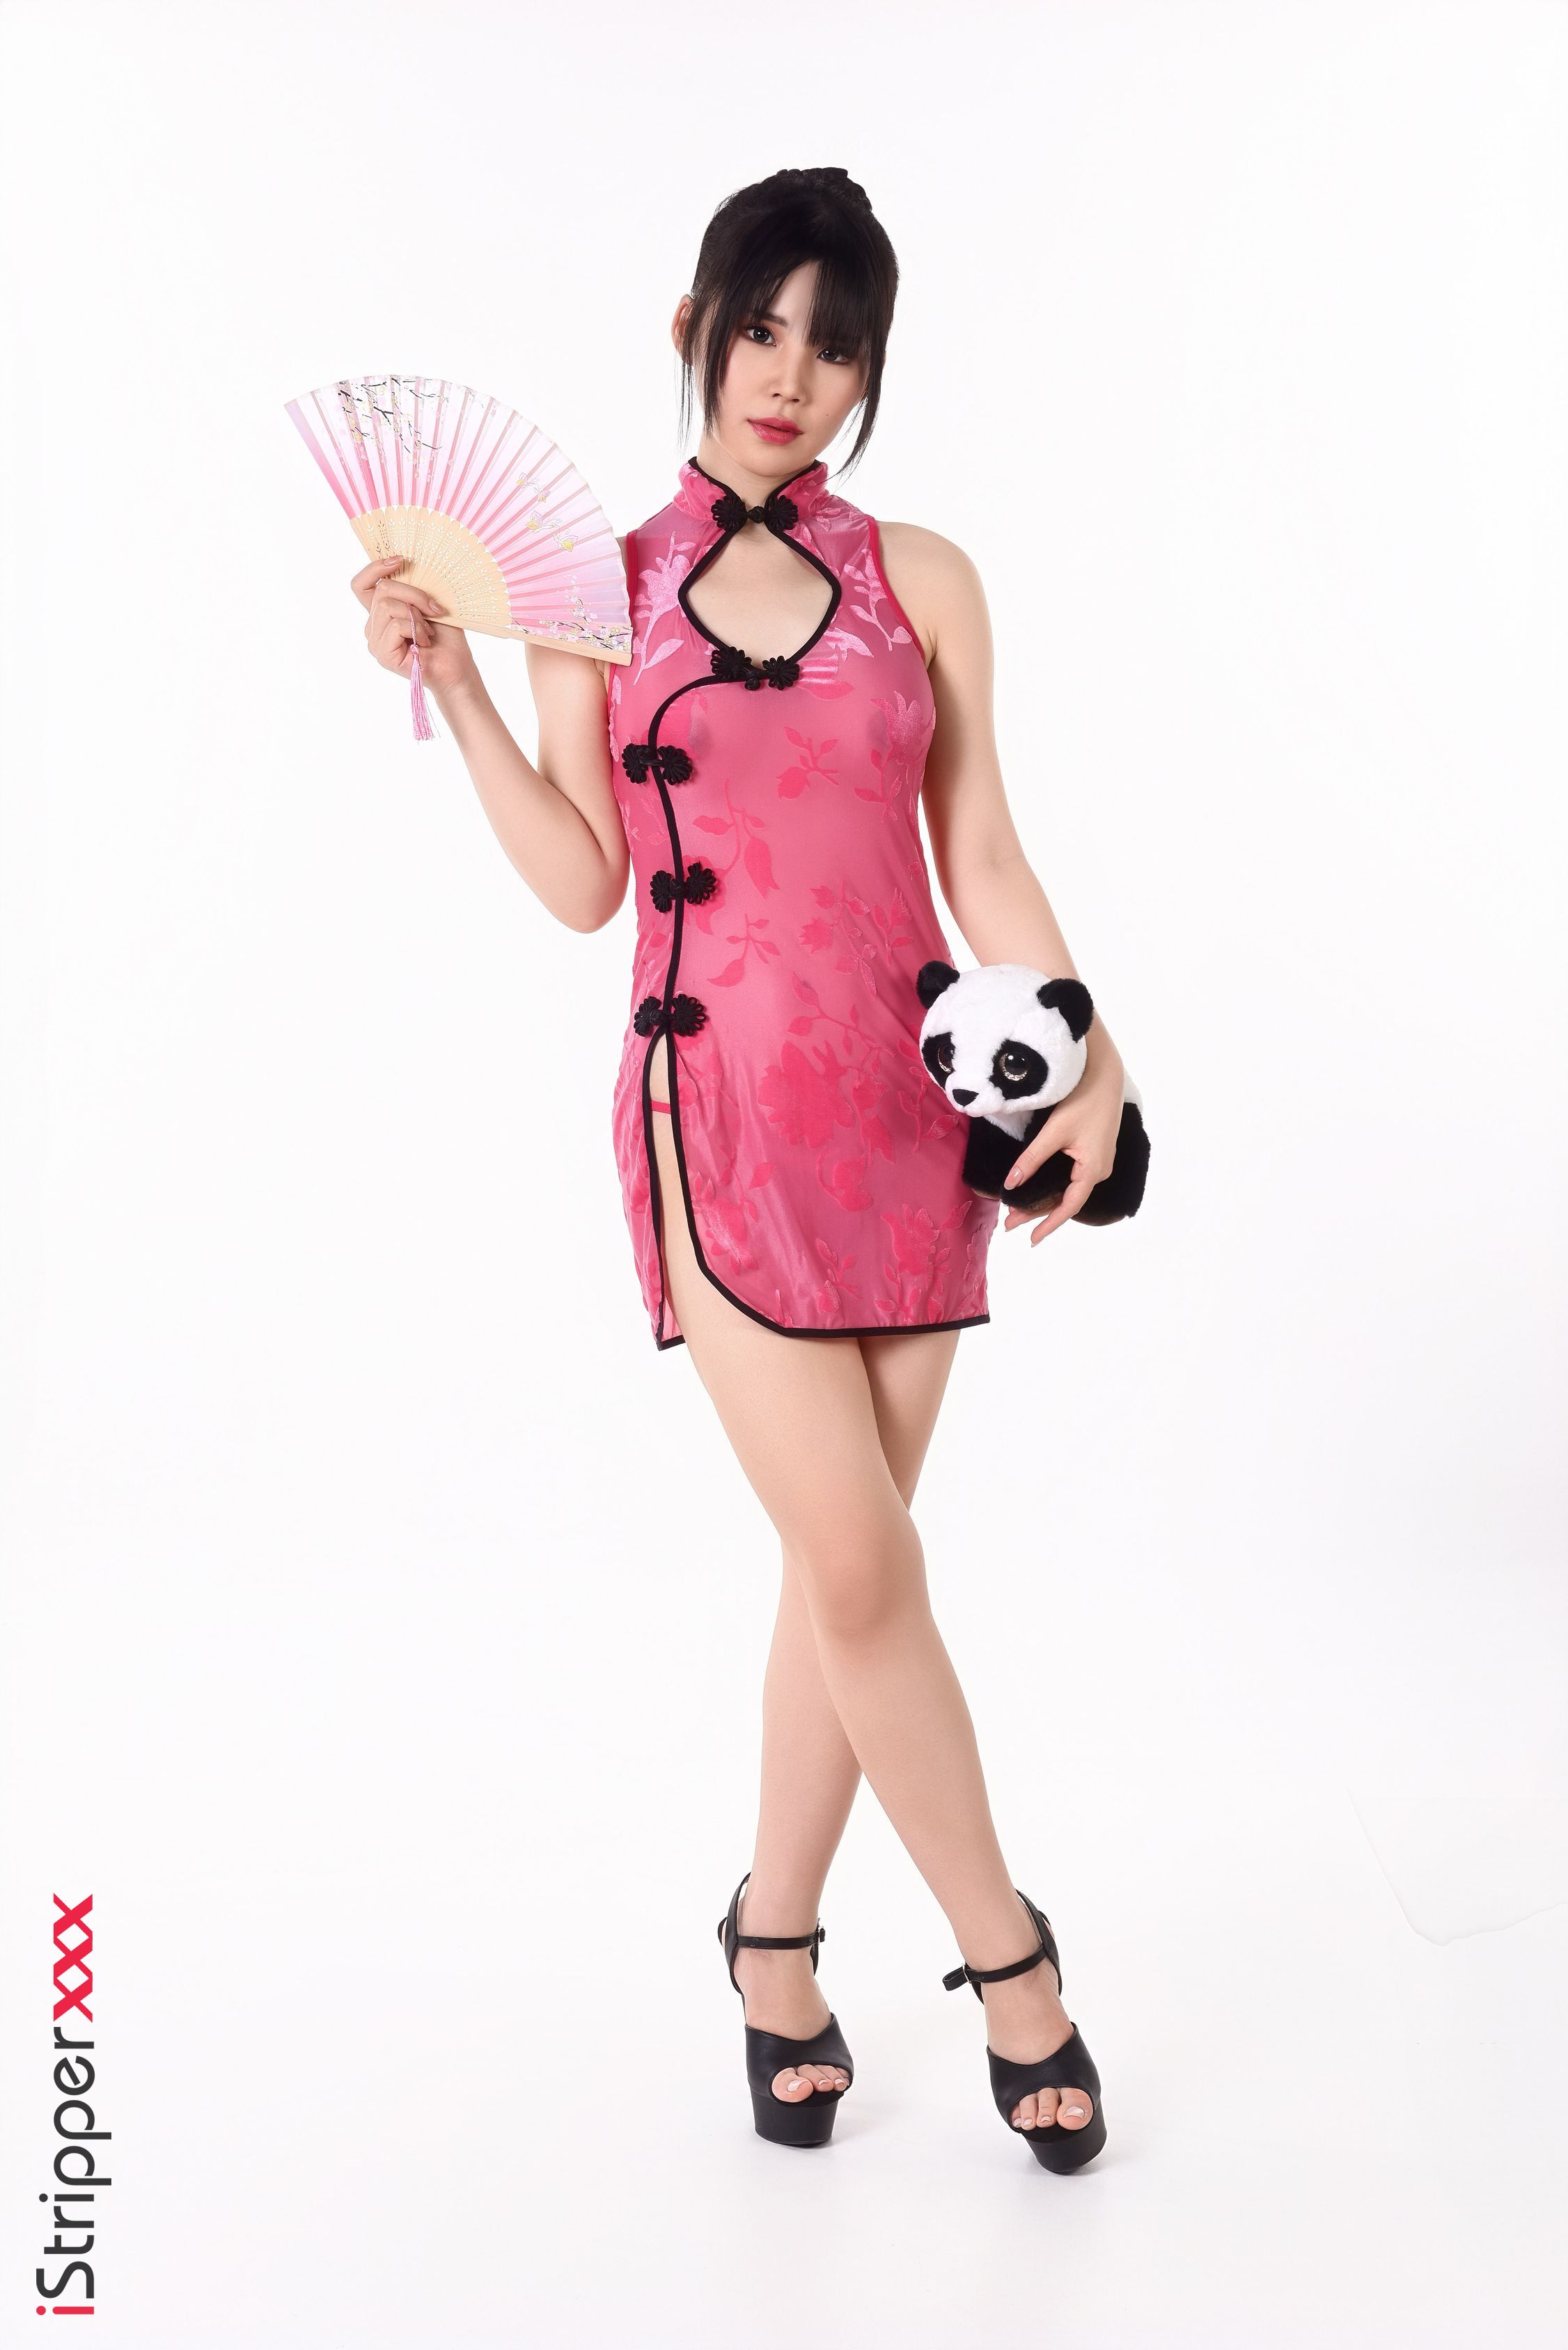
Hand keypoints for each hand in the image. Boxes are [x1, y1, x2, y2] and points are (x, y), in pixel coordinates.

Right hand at [352, 555, 477, 697]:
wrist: (456, 667)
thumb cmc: (445, 637)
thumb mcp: (428, 603)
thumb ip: (411, 588)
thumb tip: (403, 565)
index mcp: (381, 611)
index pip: (361, 585)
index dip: (375, 569)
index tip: (400, 560)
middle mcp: (374, 625)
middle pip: (382, 590)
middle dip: (413, 594)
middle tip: (434, 609)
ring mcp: (375, 641)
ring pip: (386, 606)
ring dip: (415, 615)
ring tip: (428, 631)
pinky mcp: (382, 654)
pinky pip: (394, 625)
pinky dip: (415, 630)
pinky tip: (424, 642)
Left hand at [1001, 1061, 1124, 1244]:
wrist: (1105, 1076)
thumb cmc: (1082, 1101)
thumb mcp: (1054, 1131)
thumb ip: (1032, 1158)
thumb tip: (1011, 1184)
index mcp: (1093, 1170)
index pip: (1068, 1206)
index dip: (1049, 1224)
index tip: (1031, 1240)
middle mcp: (1099, 1171)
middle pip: (1065, 1199)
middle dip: (1037, 1212)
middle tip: (1009, 1224)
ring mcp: (1098, 1162)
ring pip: (1067, 1188)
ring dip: (1043, 1198)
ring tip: (1016, 1210)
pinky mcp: (1093, 1152)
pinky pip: (1071, 1177)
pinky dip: (1053, 1185)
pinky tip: (1036, 1188)